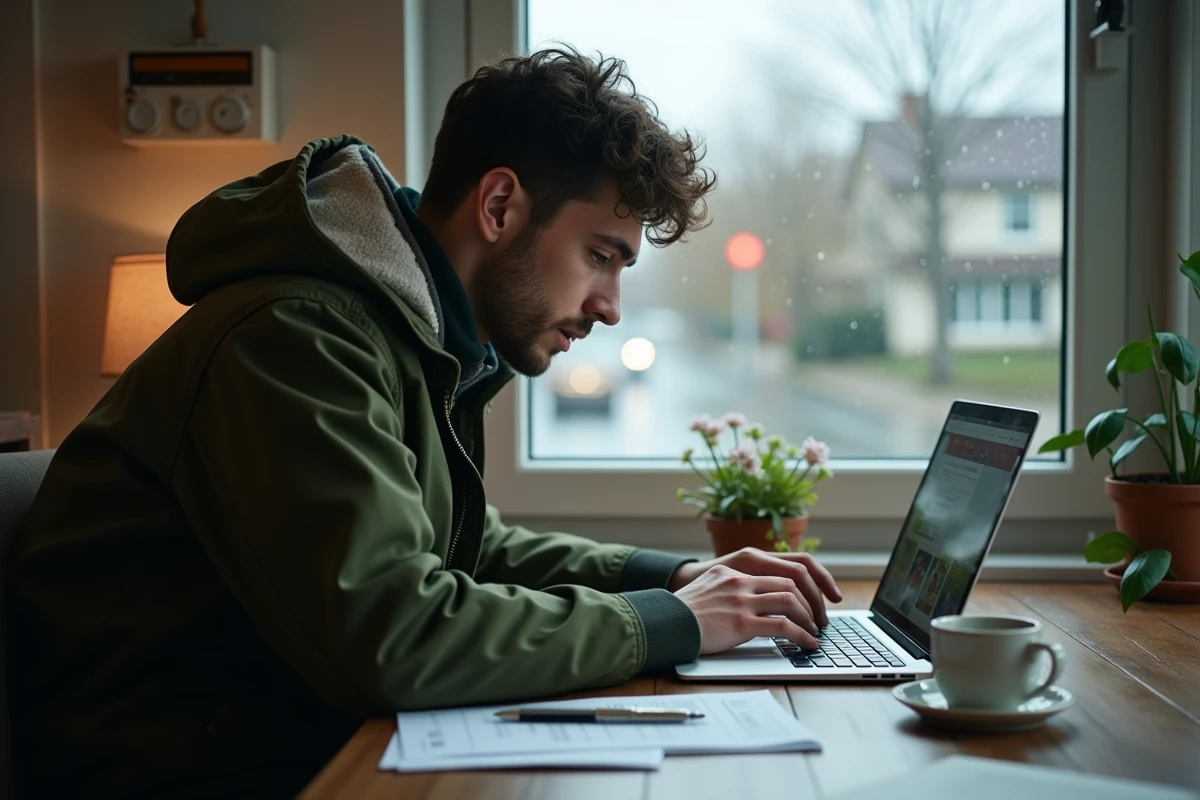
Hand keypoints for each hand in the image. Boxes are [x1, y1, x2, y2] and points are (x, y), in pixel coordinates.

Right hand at [669, 548, 842, 652]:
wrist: (664, 624)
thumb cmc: (679, 615)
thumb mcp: (705, 591)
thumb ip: (727, 591)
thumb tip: (747, 605)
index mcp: (732, 572)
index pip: (776, 572)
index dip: (798, 587)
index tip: (807, 599)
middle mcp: (739, 581)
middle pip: (789, 582)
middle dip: (809, 601)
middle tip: (817, 618)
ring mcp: (741, 601)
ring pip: (790, 602)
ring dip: (808, 618)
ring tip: (814, 632)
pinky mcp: (742, 623)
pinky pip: (783, 627)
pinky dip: (801, 635)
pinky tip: (807, 644)